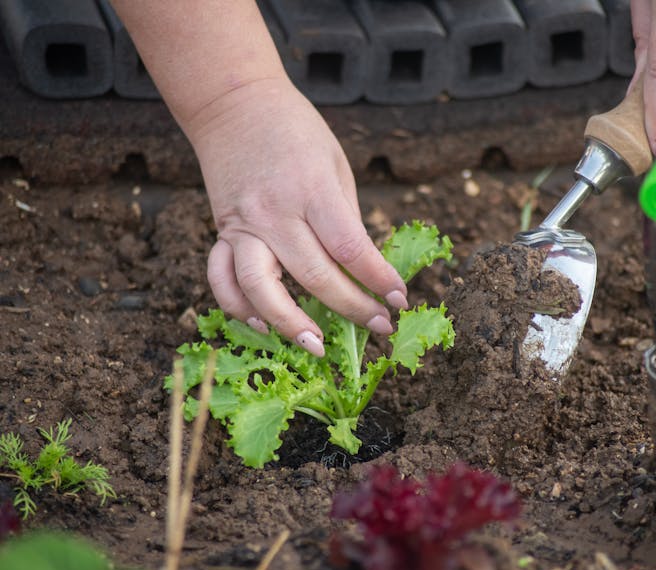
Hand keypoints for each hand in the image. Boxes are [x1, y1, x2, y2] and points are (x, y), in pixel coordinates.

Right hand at [188, 76, 407, 356]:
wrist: (234, 103)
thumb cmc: (296, 131)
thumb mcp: (335, 164)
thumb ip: (344, 218)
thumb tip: (361, 270)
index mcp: (312, 189)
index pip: (350, 248)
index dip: (378, 280)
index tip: (399, 299)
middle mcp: (275, 212)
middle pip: (315, 276)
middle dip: (353, 308)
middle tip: (379, 326)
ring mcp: (242, 225)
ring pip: (260, 288)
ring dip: (288, 324)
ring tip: (317, 345)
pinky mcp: (221, 231)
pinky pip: (221, 279)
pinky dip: (237, 307)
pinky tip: (261, 324)